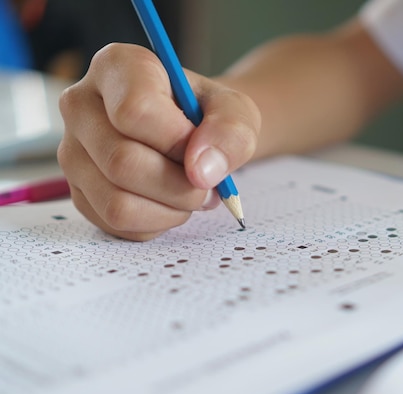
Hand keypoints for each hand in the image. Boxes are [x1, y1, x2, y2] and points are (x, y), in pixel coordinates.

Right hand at [58, 43, 259, 240]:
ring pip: (116, 203)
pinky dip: (156, 224)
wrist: (195, 135)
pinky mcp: (79, 192)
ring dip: (170, 209)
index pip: (134, 111)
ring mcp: (73, 152)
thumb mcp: (237, 111)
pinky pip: (115, 224)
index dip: (177, 141)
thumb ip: (231, 132)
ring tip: (191, 194)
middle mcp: (81, 105)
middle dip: (180, 186)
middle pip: (122, 162)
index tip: (202, 147)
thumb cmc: (209, 116)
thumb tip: (203, 171)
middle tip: (208, 185)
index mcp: (117, 67)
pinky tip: (170, 203)